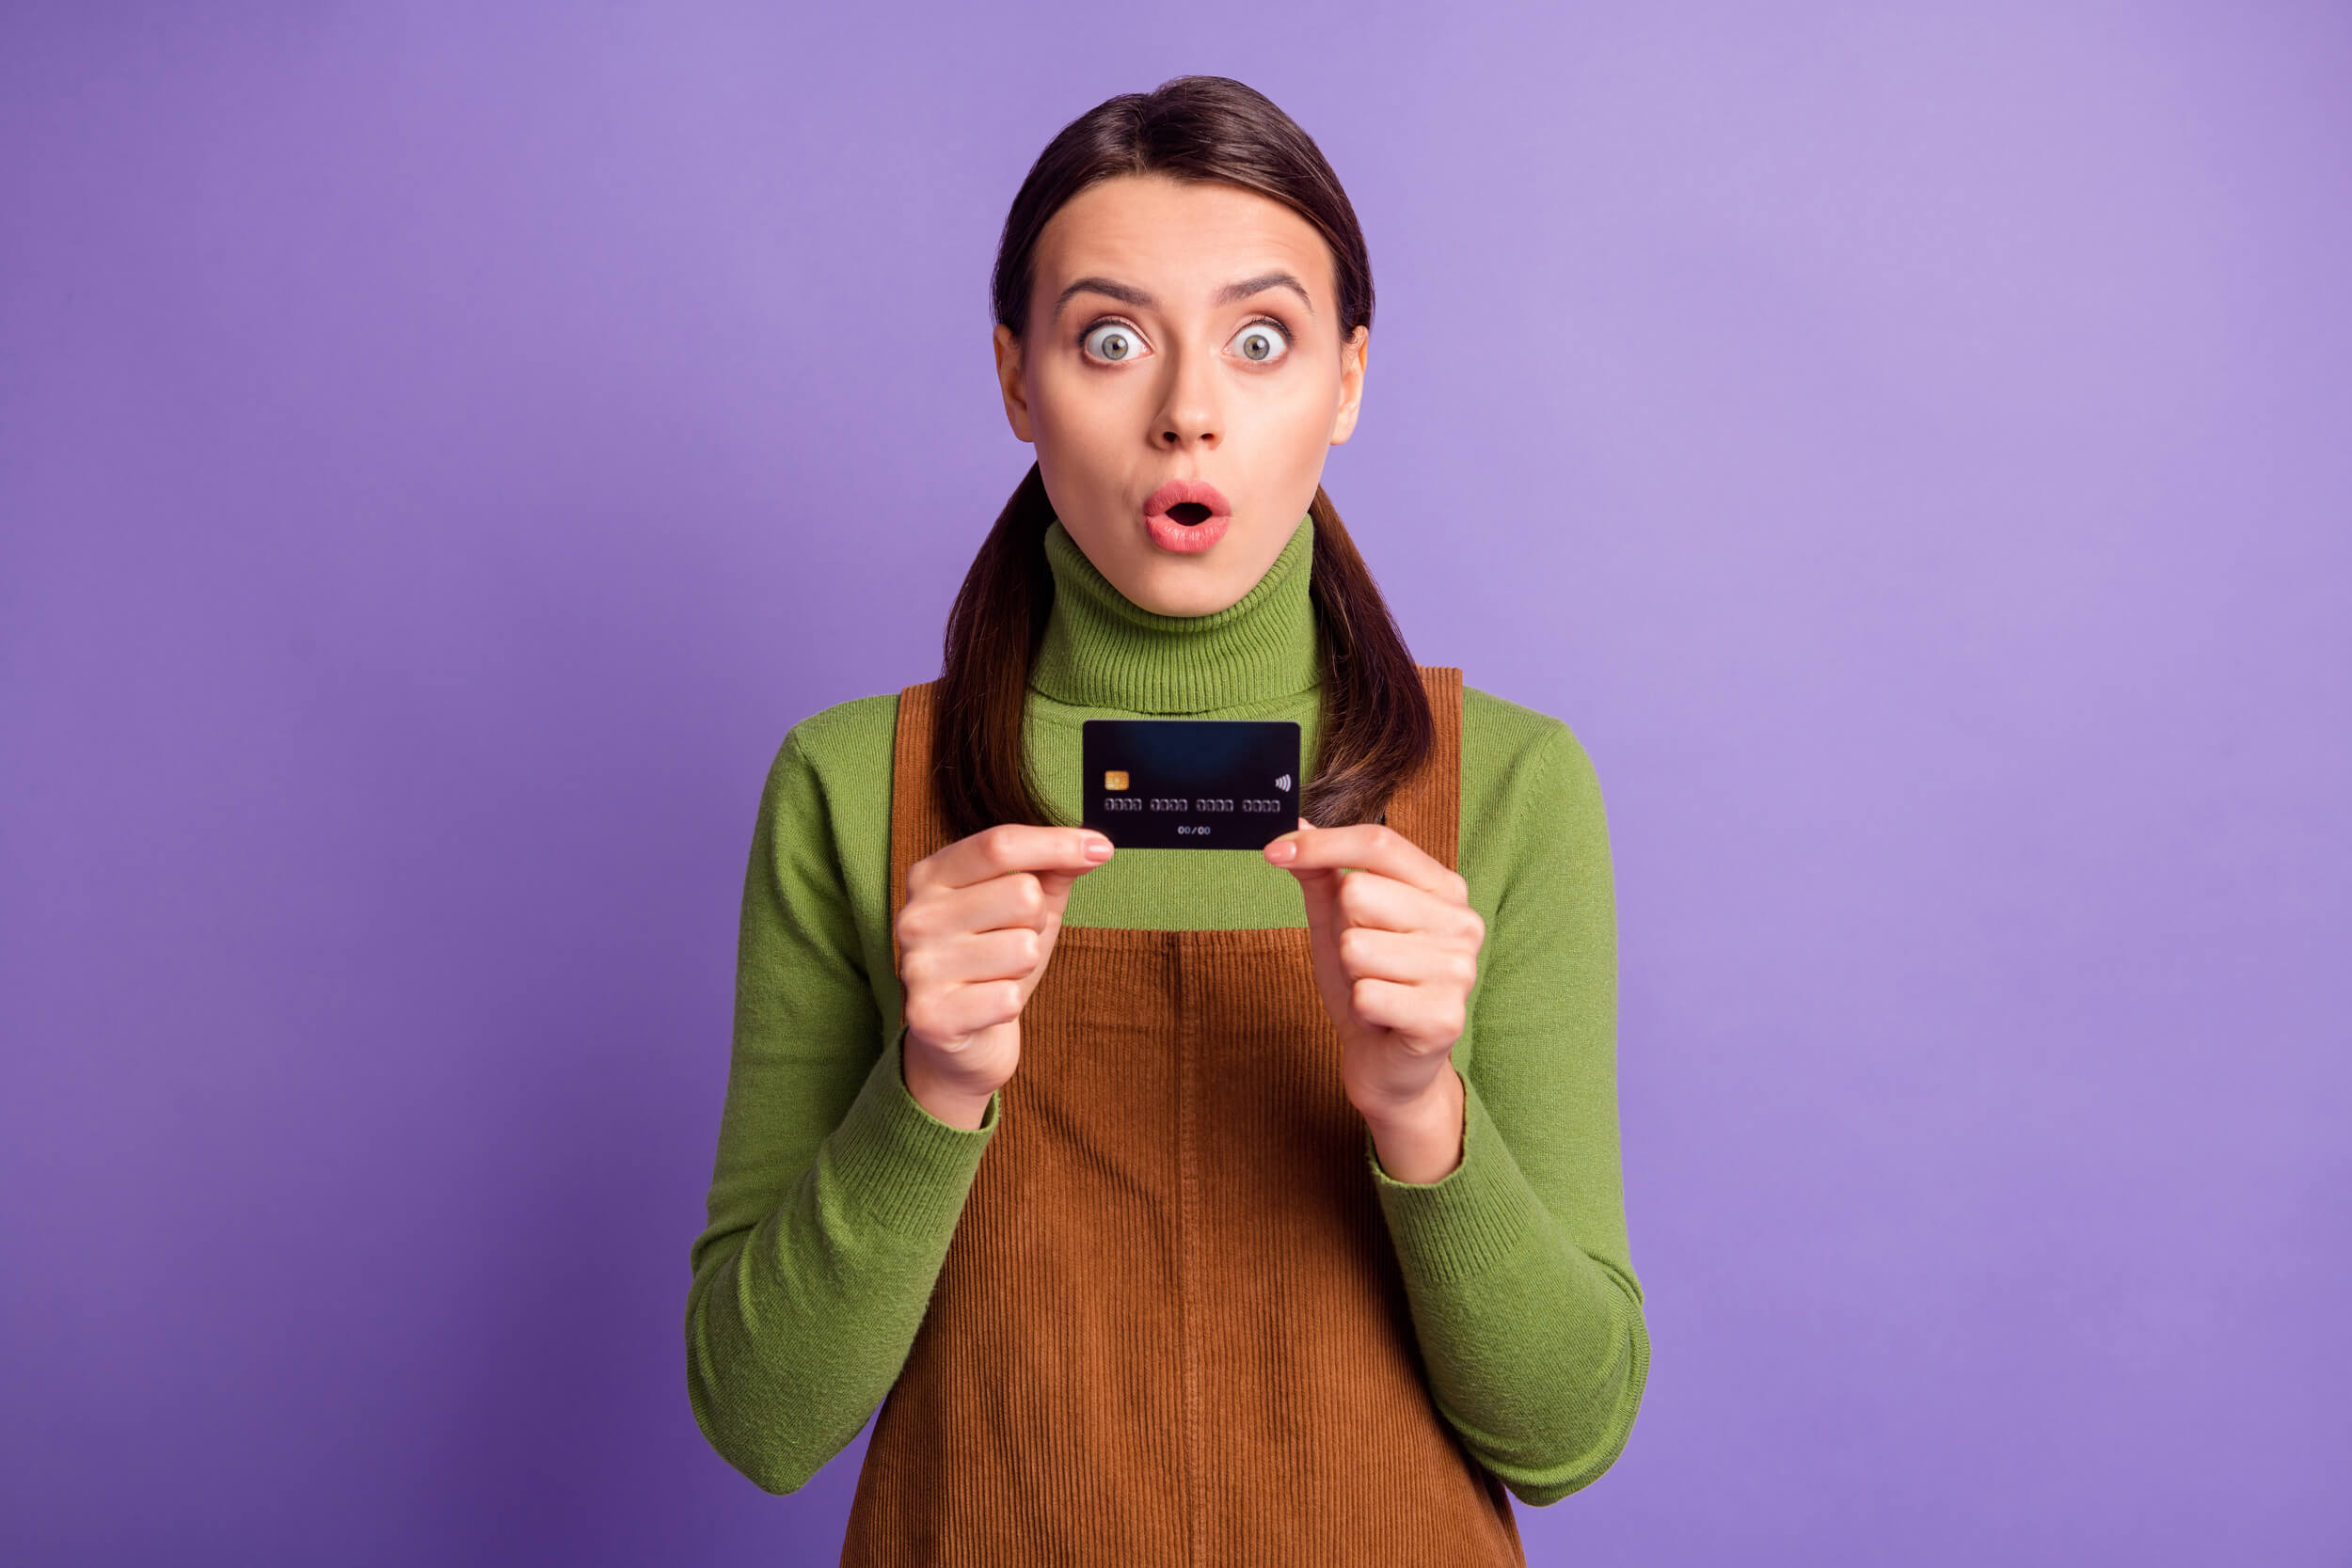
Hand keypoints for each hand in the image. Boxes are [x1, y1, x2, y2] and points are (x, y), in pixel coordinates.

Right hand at [895, 824, 1113, 1127]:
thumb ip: (1052, 868)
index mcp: (931, 876)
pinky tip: (987, 1005)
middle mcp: (915, 916)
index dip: (1057, 843)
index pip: (1000, 845)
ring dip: (1024, 966)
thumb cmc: (993, 958)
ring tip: (998, 975)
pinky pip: (1009, 997)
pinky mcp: (930, 1016)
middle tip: (1011, 942)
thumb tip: (1093, 847)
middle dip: (1036, 922)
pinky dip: (1011, 1003)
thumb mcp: (1023, 906)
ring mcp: (918, 966)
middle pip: (1022, 895)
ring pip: (1023, 948)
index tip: (1101, 848)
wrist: (961, 1037)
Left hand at [1265, 818, 1483, 1178]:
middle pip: (1360, 892)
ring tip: (1375, 989)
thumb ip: (1322, 873)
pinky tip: (1381, 1018)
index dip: (1321, 844)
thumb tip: (1297, 822)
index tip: (1275, 851)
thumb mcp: (1338, 921)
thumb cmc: (1368, 984)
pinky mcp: (1445, 1017)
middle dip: (1343, 931)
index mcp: (1444, 889)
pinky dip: (1360, 1008)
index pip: (1380, 844)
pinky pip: (1366, 994)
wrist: (1386, 1062)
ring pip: (1357, 946)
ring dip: (1352, 975)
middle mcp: (1462, 923)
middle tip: (1363, 962)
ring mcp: (1459, 971)